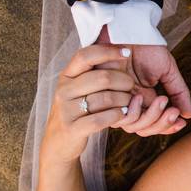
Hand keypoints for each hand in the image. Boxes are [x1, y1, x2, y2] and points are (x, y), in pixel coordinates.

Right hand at [41, 45, 185, 165]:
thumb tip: (118, 48)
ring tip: (129, 102)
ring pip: (106, 99)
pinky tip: (122, 114)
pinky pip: (102, 119)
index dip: (109, 51)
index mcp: (66, 76)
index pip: (86, 55)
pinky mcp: (72, 128)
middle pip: (102, 77)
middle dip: (124, 81)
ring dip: (124, 100)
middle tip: (132, 86)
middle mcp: (63, 90)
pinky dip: (117, 115)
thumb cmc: (77, 110)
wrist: (58, 142)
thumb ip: (92, 72)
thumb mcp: (78, 88)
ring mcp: (66, 110)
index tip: (127, 52)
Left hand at [94, 26, 190, 120]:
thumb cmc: (147, 47)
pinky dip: (133, 111)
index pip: (154, 123)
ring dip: (151, 117)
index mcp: (145, 99)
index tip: (182, 122)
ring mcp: (118, 100)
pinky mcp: (105, 96)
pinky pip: (118, 116)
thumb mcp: (168, 71)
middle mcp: (130, 103)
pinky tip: (141, 96)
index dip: (168, 126)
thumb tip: (189, 115)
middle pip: (144, 128)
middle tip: (173, 111)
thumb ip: (178, 92)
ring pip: (132, 126)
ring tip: (162, 100)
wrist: (129, 30)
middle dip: (161, 124)